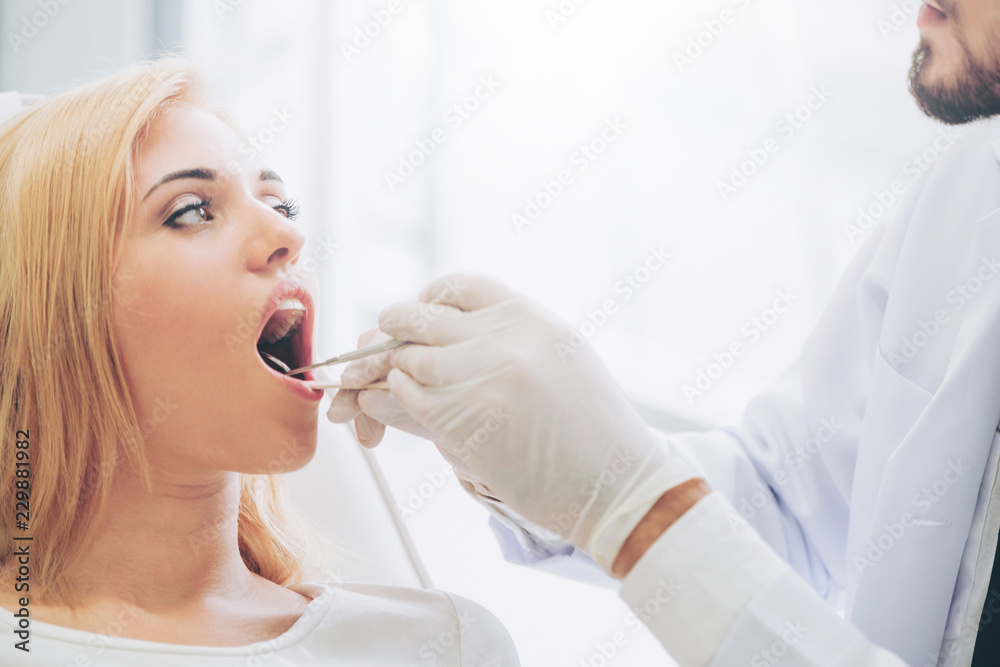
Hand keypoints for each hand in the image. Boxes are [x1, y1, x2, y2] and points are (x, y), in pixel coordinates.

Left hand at [338, 272, 699, 572]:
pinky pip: (405, 396)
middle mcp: (502, 337)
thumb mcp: (563, 355)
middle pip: (418, 317)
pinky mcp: (460, 418)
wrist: (617, 483)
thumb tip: (455, 329)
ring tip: (405, 387)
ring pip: (405, 358)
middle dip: (397, 331)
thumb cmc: (594, 429)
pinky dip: (398, 402)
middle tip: (392, 346)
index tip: (423, 316)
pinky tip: (415, 411)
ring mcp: (479, 375)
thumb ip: (513, 335)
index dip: (430, 299)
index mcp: (529, 316)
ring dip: (396, 373)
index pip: (457, 286)